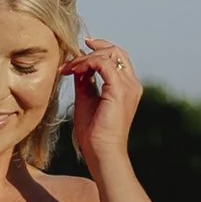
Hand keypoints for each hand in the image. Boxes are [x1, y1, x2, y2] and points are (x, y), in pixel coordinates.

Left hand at [68, 37, 142, 173]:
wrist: (101, 152)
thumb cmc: (94, 133)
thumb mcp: (86, 100)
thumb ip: (85, 82)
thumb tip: (78, 67)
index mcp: (127, 87)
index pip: (117, 58)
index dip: (99, 50)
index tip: (78, 53)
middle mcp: (131, 84)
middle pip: (116, 51)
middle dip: (93, 49)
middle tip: (71, 58)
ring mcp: (128, 87)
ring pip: (109, 54)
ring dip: (84, 58)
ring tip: (68, 68)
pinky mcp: (119, 91)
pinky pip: (102, 64)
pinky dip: (86, 63)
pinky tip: (74, 71)